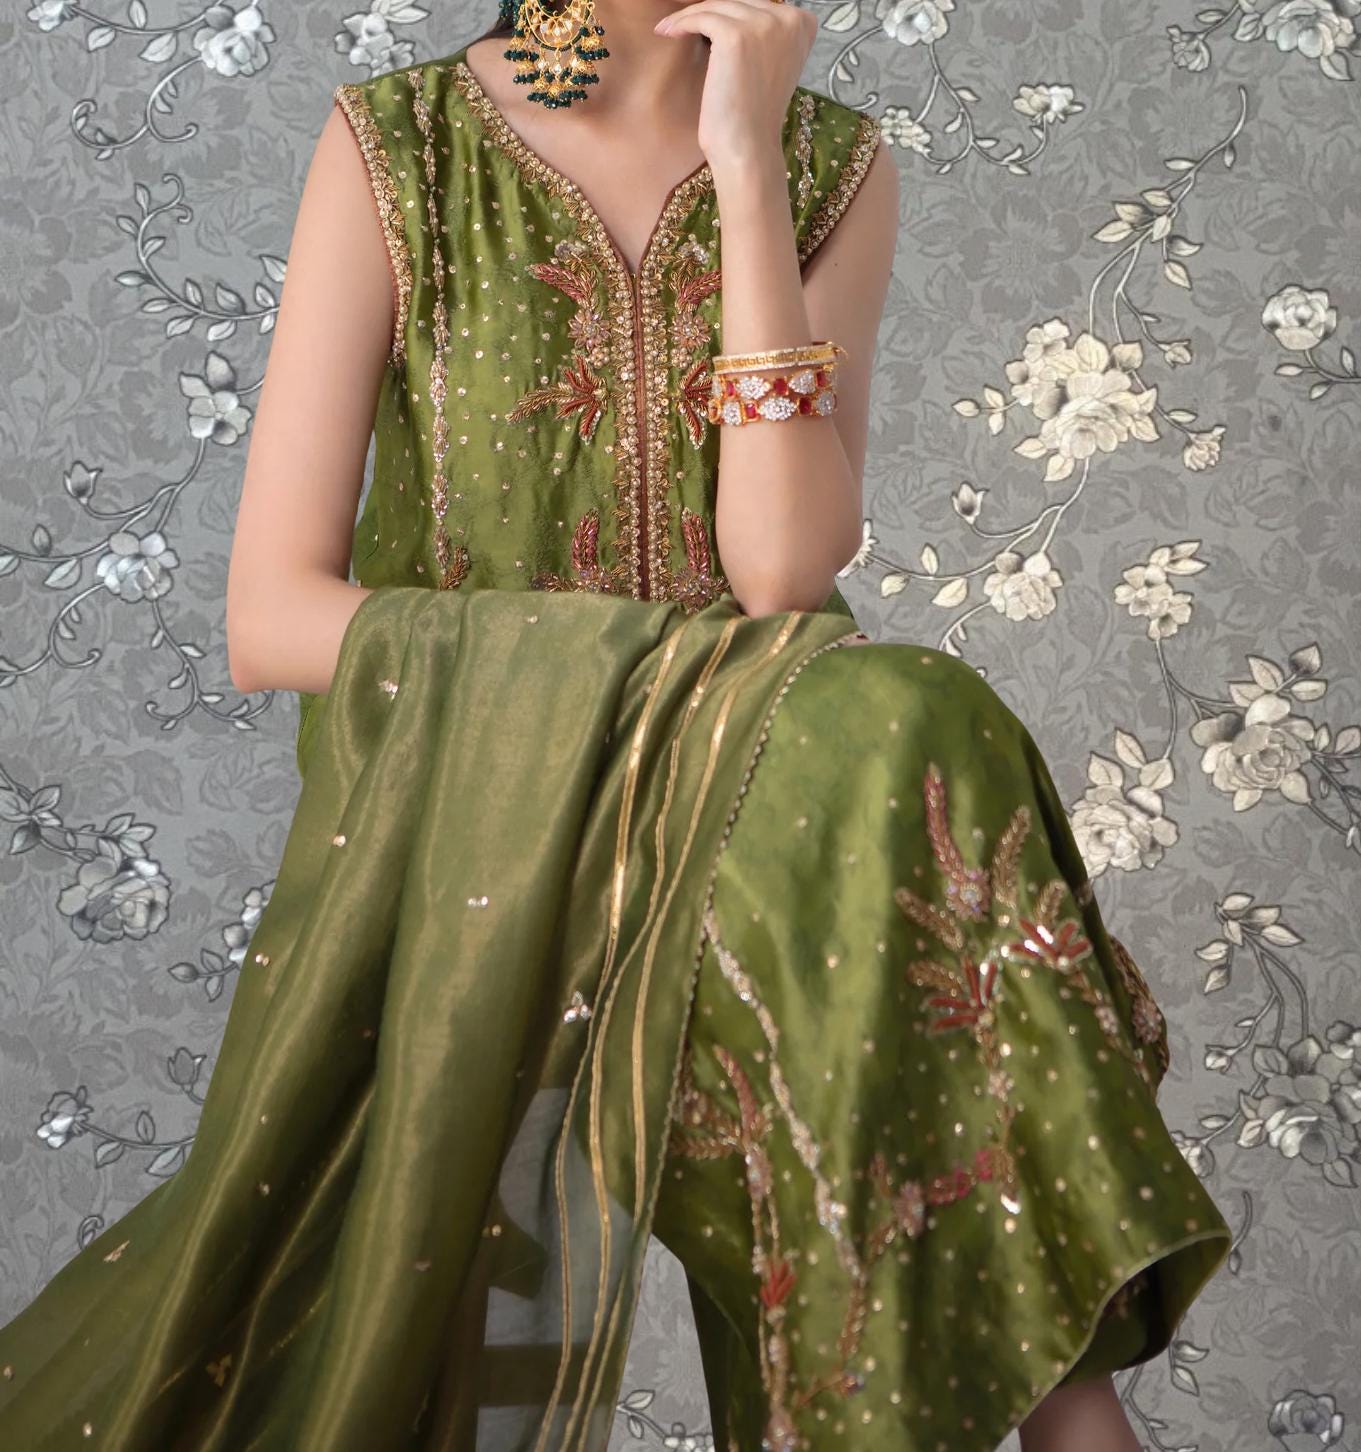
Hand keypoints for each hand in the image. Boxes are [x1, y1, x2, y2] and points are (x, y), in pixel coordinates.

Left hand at [654, 0, 816, 179]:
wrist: (748, 147)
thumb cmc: (754, 115)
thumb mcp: (771, 64)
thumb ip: (766, 35)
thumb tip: (735, 12)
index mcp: (802, 25)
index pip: (758, 4)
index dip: (732, 14)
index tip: (709, 23)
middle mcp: (788, 19)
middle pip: (738, 2)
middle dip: (710, 14)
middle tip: (682, 23)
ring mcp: (763, 25)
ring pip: (717, 7)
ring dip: (690, 16)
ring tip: (671, 28)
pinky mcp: (735, 35)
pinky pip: (701, 16)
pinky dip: (681, 22)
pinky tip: (667, 32)